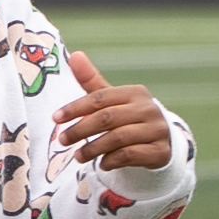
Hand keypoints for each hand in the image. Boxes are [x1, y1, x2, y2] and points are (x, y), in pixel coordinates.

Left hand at [51, 50, 175, 172]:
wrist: (162, 140)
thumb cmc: (129, 117)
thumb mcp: (112, 100)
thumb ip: (92, 81)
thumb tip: (75, 55)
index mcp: (135, 92)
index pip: (100, 98)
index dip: (76, 107)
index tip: (56, 118)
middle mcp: (148, 109)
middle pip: (107, 118)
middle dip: (81, 129)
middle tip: (63, 139)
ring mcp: (156, 130)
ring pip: (118, 138)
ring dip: (93, 148)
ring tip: (78, 156)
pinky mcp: (160, 151)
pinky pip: (131, 155)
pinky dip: (112, 160)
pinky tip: (102, 164)